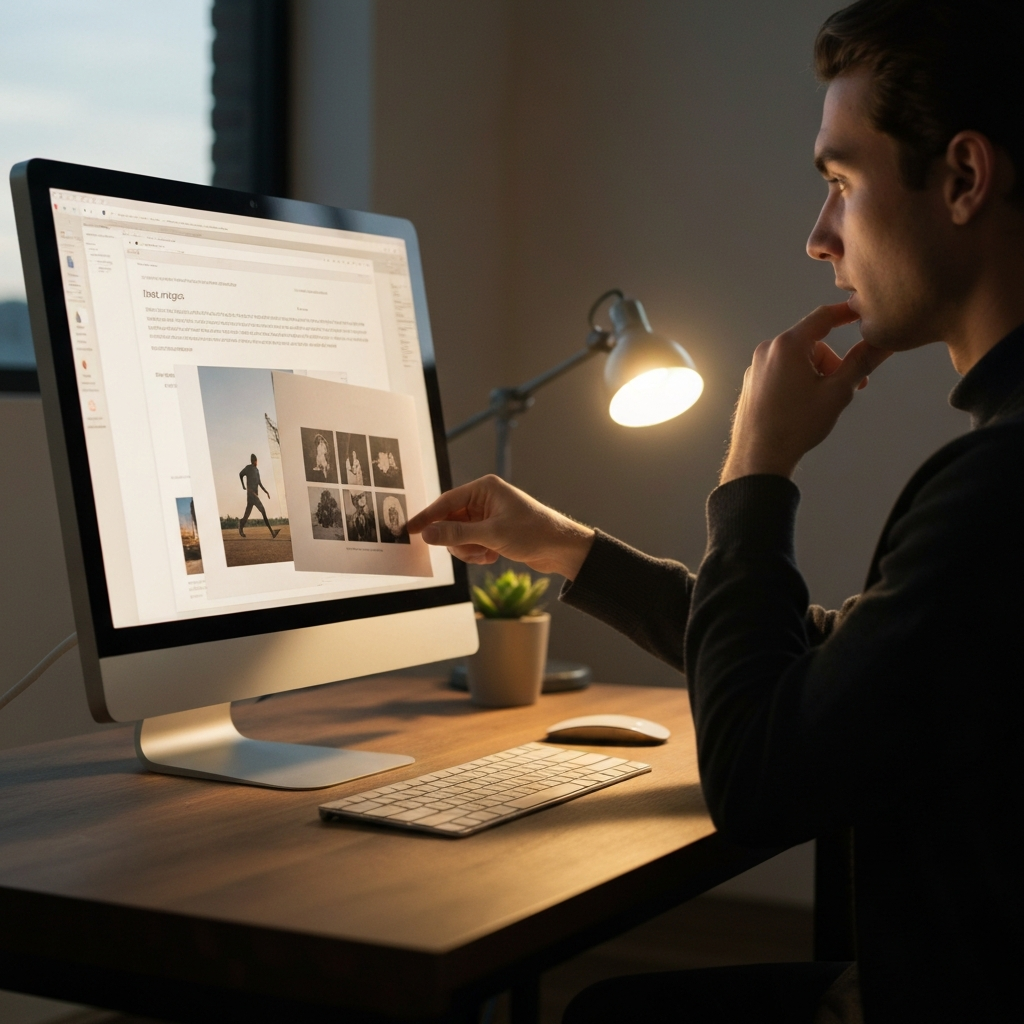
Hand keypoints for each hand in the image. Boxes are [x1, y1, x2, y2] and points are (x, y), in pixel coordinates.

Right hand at [407, 475, 594, 579]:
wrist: (561, 548)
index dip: (427, 517)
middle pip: (450, 521)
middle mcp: (484, 499)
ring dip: (468, 550)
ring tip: (486, 555)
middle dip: (457, 541)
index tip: (410, 530)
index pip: (446, 502)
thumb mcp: (492, 535)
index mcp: (484, 488)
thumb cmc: (533, 533)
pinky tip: (492, 557)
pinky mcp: (492, 531)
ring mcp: (488, 516)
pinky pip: (470, 543)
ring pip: (459, 536)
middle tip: (470, 551)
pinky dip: (477, 553)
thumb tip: (428, 534)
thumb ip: (457, 534)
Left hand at [720, 302, 891, 483]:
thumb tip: (883, 343)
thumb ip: (861, 362)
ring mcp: (756, 366)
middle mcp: (768, 350)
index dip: (847, 313)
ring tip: (821, 403)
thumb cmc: (796, 426)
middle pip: (812, 343)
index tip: (863, 313)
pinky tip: (802, 407)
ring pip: (798, 359)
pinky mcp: (752, 382)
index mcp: (788, 345)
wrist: (759, 457)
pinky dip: (799, 381)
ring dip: (817, 374)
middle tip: (847, 388)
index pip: (823, 316)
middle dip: (833, 363)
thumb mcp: (837, 392)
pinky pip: (783, 371)